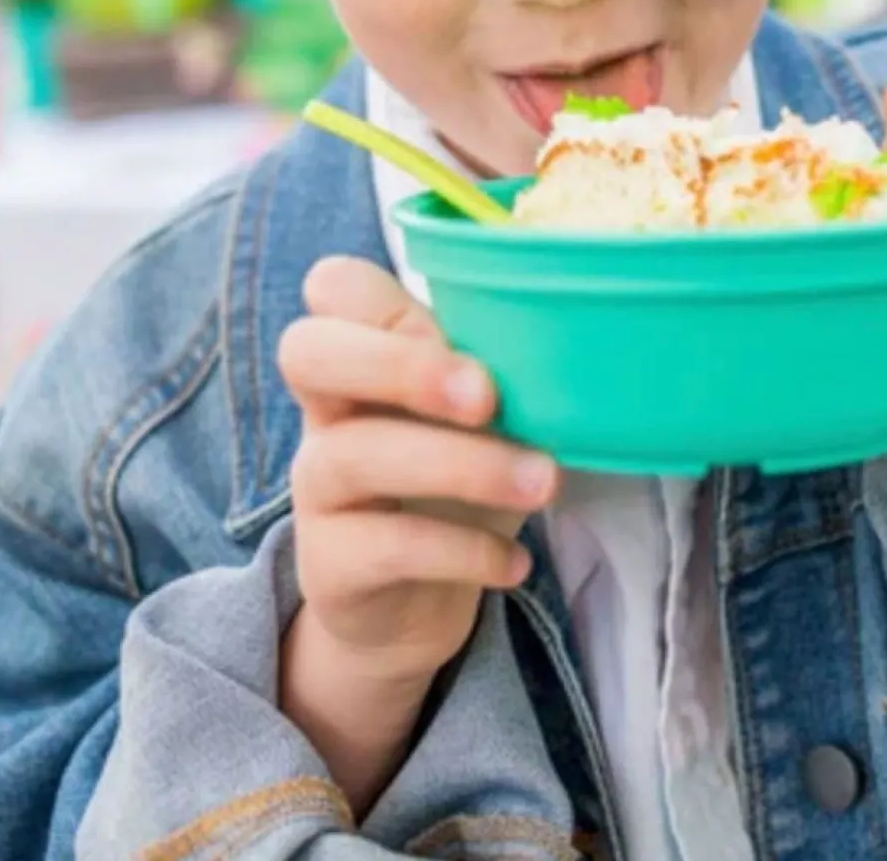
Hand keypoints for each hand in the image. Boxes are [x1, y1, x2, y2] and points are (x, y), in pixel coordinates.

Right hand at [275, 256, 558, 809]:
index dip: (380, 298)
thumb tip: (579, 353)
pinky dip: (464, 551)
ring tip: (544, 482)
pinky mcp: (328, 563)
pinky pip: (385, 546)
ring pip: (355, 456)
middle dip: (401, 365)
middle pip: (307, 352)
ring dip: (464, 466)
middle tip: (488, 398)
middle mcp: (326, 410)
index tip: (465, 329)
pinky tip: (514, 563)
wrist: (413, 599)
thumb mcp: (479, 415)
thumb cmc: (456, 474)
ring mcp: (316, 486)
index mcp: (364, 353)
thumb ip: (500, 372)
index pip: (332, 286)